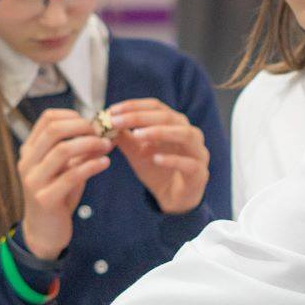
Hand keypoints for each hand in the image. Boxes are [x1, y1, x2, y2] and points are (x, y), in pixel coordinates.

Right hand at [18, 108, 112, 262]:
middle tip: (102, 132)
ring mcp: (34, 181)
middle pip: (54, 130)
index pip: (47, 119)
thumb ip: (80, 152)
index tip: (92, 122)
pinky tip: (105, 163)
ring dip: (90, 144)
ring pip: (62, 151)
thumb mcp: (66, 170)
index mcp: (30, 151)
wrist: (43, 232)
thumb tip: (105, 132)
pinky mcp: (45, 199)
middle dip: (83, 127)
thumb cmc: (57, 196)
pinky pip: (71, 175)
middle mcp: (27, 163)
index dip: (73, 116)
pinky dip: (92, 165)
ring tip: (107, 146)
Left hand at [108, 98, 208, 214]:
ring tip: (137, 135)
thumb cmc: (158, 171)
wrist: (173, 198)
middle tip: (118, 121)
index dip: (134, 106)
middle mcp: (190, 133)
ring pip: (184, 134)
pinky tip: (155, 159)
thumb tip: (105, 121)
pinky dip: (172, 159)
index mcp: (175, 124)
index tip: (112, 110)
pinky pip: (189, 163)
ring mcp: (198, 152)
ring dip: (159, 132)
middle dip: (141, 117)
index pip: (156, 106)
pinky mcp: (200, 173)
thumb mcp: (136, 151)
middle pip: (168, 117)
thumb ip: (124, 136)